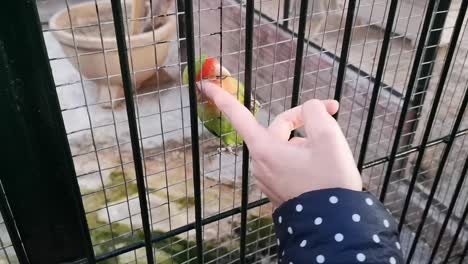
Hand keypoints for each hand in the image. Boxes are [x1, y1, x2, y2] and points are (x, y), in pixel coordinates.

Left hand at [198, 81, 361, 207]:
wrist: (336, 226)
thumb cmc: (330, 180)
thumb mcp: (328, 138)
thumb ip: (314, 112)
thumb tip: (309, 109)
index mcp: (265, 149)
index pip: (239, 115)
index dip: (222, 98)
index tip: (205, 85)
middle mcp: (261, 164)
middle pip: (278, 128)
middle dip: (304, 118)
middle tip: (333, 111)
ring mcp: (268, 179)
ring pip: (286, 146)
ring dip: (306, 139)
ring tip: (331, 148)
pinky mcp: (278, 190)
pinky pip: (287, 163)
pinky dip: (302, 156)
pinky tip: (322, 164)